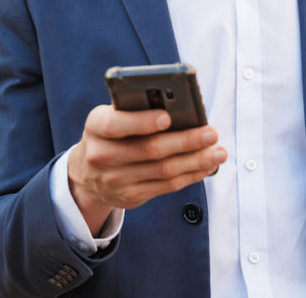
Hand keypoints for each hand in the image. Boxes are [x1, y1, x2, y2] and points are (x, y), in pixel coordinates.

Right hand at [67, 105, 226, 234]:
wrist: (87, 174)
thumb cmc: (108, 135)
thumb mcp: (109, 117)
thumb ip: (133, 110)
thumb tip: (178, 108)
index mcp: (96, 127)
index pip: (117, 125)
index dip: (142, 122)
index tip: (168, 117)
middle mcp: (102, 155)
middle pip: (149, 150)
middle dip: (185, 141)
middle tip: (211, 133)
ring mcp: (116, 180)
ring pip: (163, 171)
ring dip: (196, 161)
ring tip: (218, 152)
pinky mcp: (131, 197)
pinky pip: (167, 186)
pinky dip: (190, 175)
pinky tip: (206, 166)